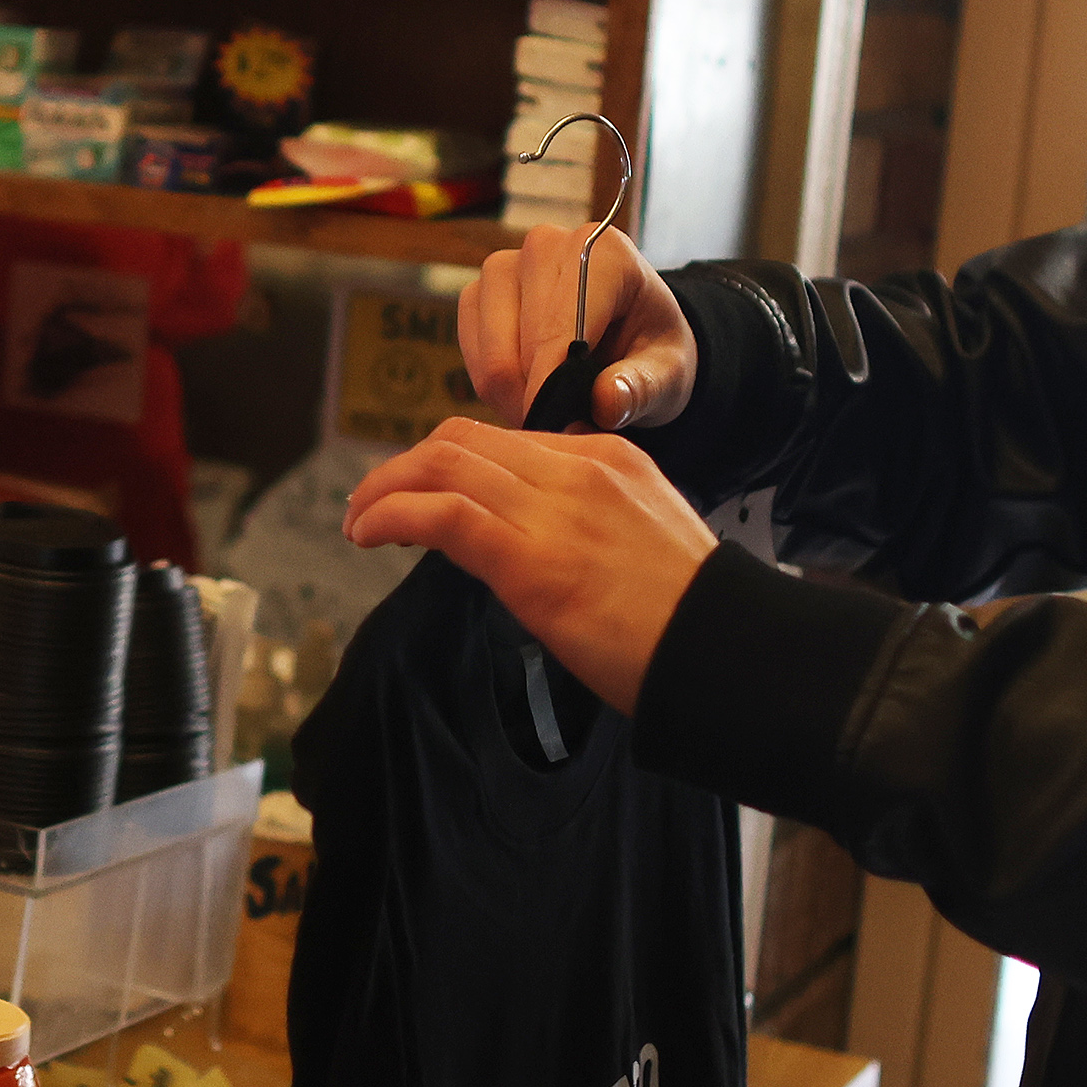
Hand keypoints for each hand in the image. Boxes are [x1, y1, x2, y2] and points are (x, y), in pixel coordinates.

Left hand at [341, 421, 718, 712]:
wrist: (726, 648)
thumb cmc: (690, 618)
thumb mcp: (642, 541)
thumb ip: (590, 524)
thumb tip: (536, 544)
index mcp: (607, 458)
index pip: (507, 438)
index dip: (450, 461)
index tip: (423, 493)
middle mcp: (577, 468)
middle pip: (463, 439)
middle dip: (406, 467)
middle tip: (375, 503)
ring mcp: (553, 508)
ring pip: (442, 466)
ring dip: (384, 489)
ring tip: (360, 521)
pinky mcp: (530, 558)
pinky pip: (439, 514)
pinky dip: (390, 514)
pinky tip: (367, 534)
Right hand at [461, 225, 694, 430]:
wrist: (631, 332)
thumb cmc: (651, 348)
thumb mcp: (669, 374)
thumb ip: (640, 389)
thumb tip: (605, 401)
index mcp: (601, 252)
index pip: (559, 324)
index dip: (553, 386)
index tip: (560, 429)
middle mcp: (546, 245)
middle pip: (519, 343)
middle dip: (537, 396)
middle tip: (563, 426)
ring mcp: (505, 265)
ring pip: (490, 351)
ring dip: (512, 394)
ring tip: (549, 409)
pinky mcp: (479, 290)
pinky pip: (470, 350)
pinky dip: (492, 383)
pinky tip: (526, 390)